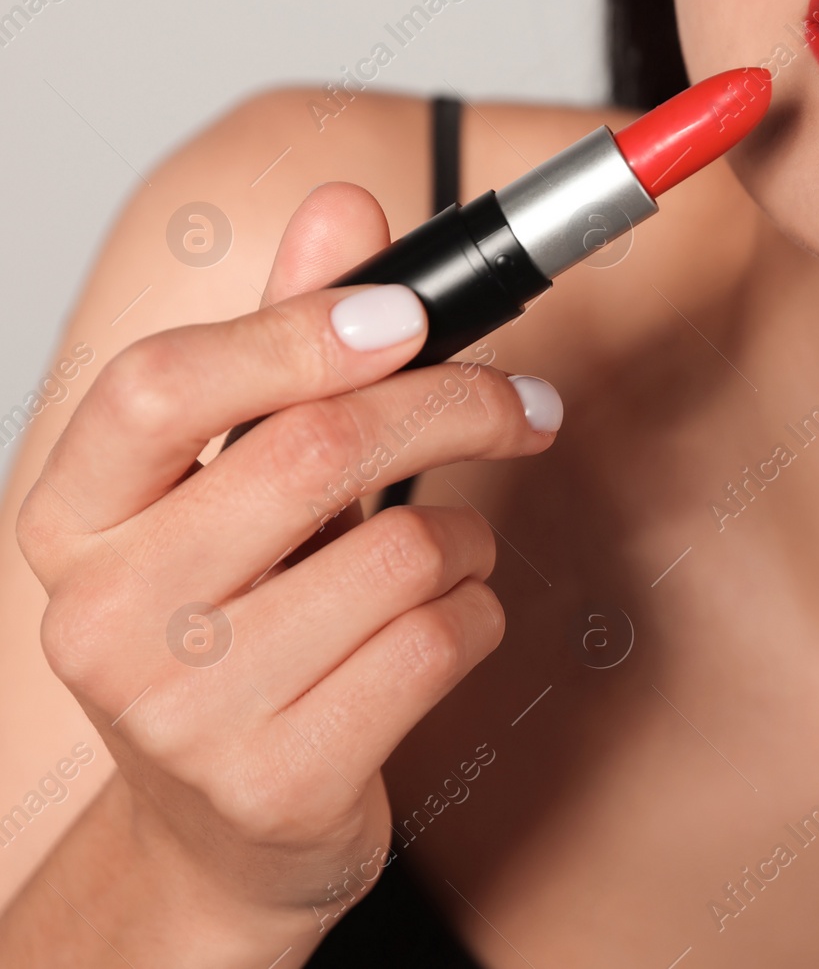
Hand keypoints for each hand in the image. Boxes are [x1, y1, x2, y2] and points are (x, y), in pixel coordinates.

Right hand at [14, 183, 561, 953]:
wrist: (227, 831)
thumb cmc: (242, 631)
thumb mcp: (241, 490)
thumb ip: (287, 350)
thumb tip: (344, 205)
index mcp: (75, 519)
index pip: (162, 385)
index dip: (300, 329)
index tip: (411, 315)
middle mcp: (105, 614)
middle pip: (315, 450)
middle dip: (455, 406)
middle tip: (525, 402)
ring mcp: (187, 711)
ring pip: (404, 551)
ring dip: (467, 535)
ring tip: (444, 555)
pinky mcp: (280, 780)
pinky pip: (441, 640)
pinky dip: (477, 612)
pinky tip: (439, 628)